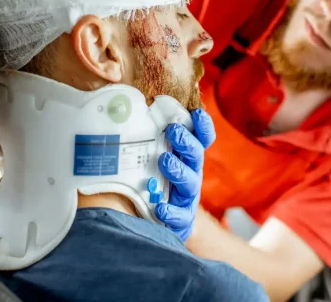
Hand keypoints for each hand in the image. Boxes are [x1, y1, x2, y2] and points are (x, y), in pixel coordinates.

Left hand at [155, 108, 215, 240]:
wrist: (156, 221)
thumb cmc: (153, 180)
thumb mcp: (151, 156)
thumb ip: (146, 137)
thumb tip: (127, 110)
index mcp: (187, 157)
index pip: (202, 139)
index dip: (203, 126)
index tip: (196, 113)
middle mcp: (191, 174)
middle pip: (196, 156)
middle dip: (186, 142)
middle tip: (173, 131)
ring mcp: (187, 197)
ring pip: (190, 183)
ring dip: (178, 170)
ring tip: (164, 161)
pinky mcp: (182, 220)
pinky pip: (180, 217)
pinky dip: (170, 212)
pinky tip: (159, 208)